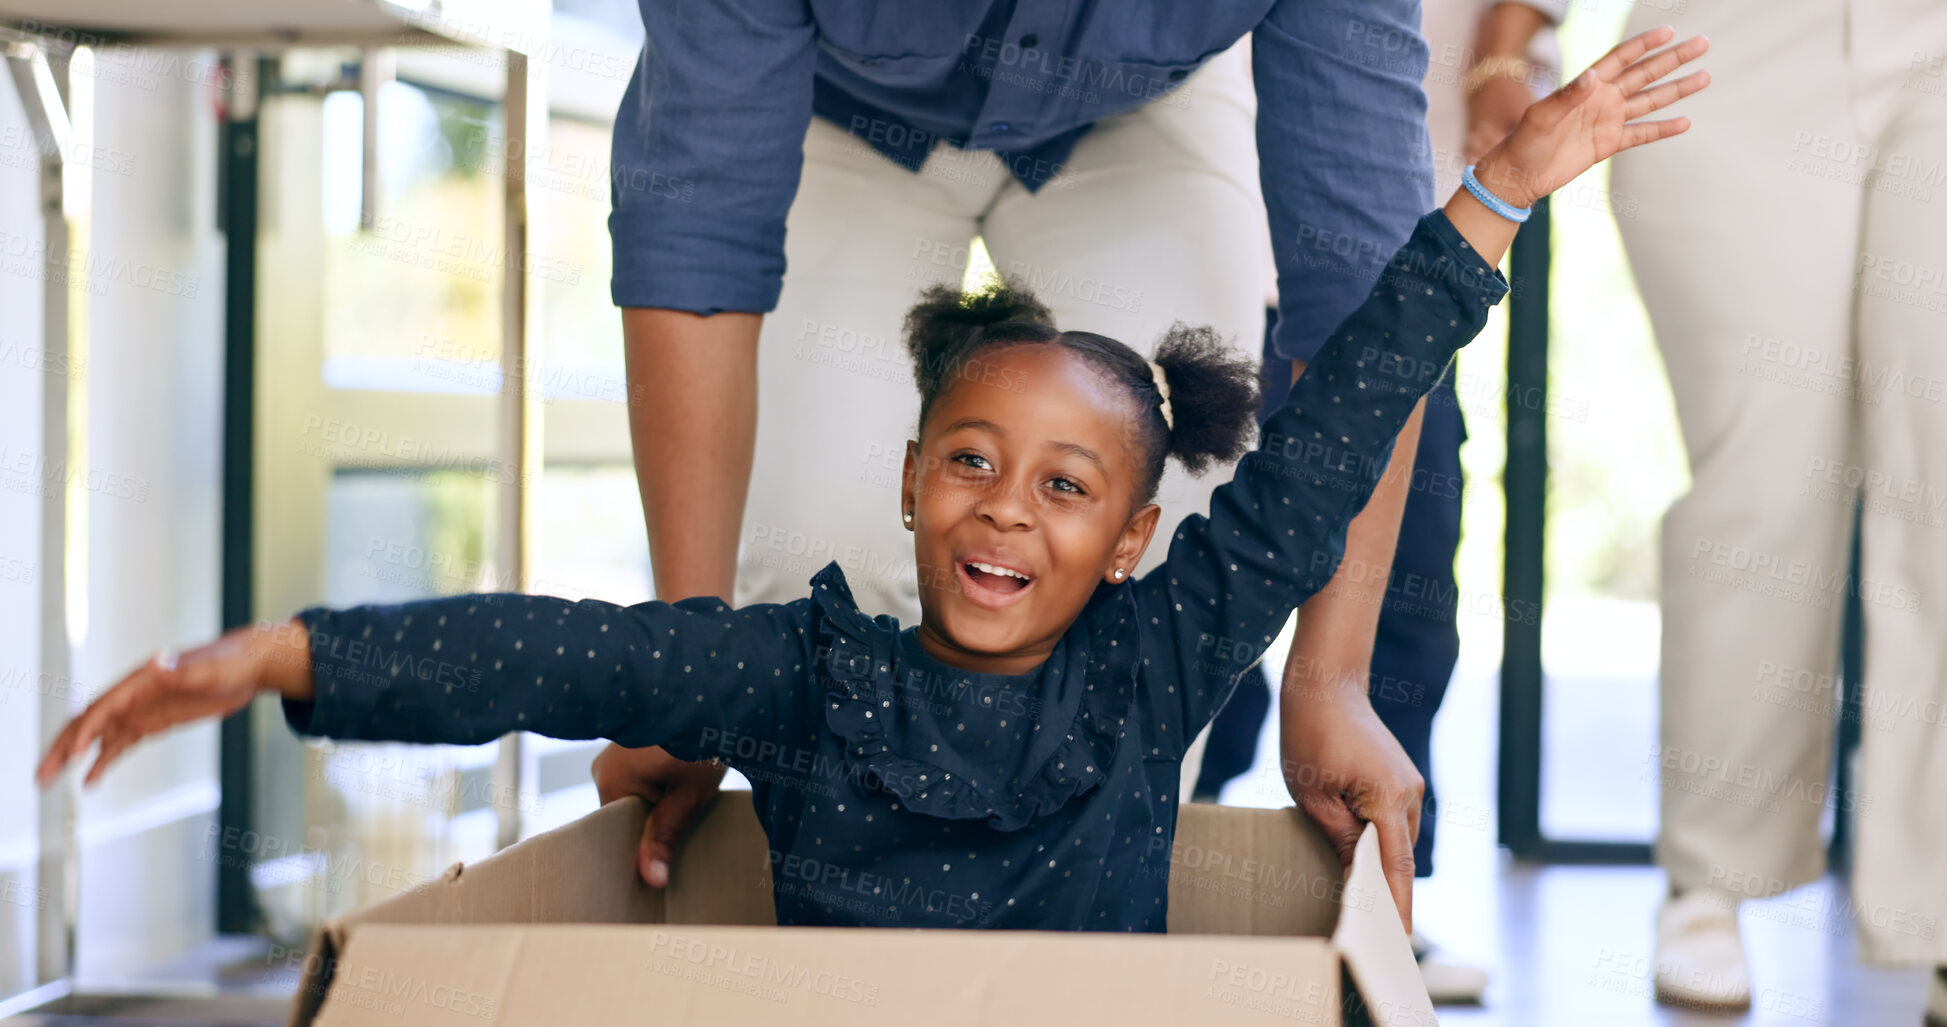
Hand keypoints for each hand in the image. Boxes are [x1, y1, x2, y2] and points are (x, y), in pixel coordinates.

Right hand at [36, 619, 312, 787]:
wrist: (249, 664)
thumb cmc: (231, 661)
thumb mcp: (212, 667)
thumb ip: (184, 668)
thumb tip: (159, 662)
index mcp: (142, 680)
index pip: (103, 707)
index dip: (86, 731)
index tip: (72, 756)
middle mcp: (133, 695)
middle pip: (88, 723)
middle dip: (62, 749)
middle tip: (42, 775)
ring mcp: (141, 709)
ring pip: (97, 736)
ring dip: (72, 757)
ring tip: (51, 781)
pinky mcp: (153, 721)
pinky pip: (120, 743)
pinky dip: (102, 761)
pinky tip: (90, 781)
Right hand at [592, 743, 726, 887]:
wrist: (714, 695)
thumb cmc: (701, 743)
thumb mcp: (688, 796)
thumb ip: (665, 836)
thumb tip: (652, 881)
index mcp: (609, 780)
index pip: (617, 832)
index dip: (640, 848)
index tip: (660, 866)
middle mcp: (603, 765)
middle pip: (626, 813)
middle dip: (652, 825)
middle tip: (681, 839)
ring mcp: (616, 752)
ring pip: (636, 795)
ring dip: (659, 805)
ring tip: (685, 813)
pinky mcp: (632, 743)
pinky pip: (640, 778)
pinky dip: (659, 788)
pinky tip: (681, 792)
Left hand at [1281, 681, 1424, 932]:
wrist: (1326, 685)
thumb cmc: (1311, 737)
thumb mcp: (1314, 798)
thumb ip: (1341, 841)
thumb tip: (1360, 880)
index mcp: (1390, 799)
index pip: (1397, 868)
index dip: (1397, 908)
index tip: (1399, 942)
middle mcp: (1410, 795)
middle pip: (1399, 858)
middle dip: (1385, 892)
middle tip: (1368, 934)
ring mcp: (1410, 786)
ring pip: (1397, 841)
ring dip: (1379, 864)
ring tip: (1361, 902)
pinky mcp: (1402, 781)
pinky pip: (1393, 823)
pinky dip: (1379, 842)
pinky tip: (1360, 860)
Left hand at [1473, 25, 1710, 208]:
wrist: (1519, 175)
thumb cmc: (1524, 141)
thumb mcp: (1542, 115)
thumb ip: (1568, 95)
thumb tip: (1594, 75)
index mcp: (1587, 86)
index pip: (1622, 58)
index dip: (1645, 44)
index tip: (1670, 31)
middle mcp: (1602, 99)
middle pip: (1645, 74)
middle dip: (1673, 59)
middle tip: (1703, 44)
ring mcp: (1607, 121)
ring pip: (1650, 101)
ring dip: (1676, 90)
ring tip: (1704, 77)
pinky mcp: (1608, 144)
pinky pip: (1641, 134)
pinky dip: (1663, 129)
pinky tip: (1685, 122)